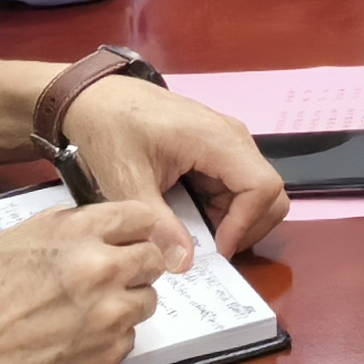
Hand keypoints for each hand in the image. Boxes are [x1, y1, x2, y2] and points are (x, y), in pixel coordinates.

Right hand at [0, 193, 189, 363]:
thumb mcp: (15, 239)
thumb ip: (64, 225)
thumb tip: (94, 222)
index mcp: (79, 236)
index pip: (142, 217)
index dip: (143, 227)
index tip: (142, 236)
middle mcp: (101, 271)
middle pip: (153, 260)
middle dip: (138, 266)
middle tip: (114, 277)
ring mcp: (108, 316)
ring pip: (146, 301)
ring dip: (126, 303)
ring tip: (87, 312)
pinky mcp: (107, 355)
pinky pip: (128, 339)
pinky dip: (110, 339)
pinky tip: (77, 339)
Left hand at [52, 74, 292, 260]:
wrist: (93, 98)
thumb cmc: (110, 131)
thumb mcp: (127, 181)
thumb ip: (158, 224)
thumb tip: (184, 264)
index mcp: (217, 140)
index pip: (263, 187)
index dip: (245, 225)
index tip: (213, 250)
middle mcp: (233, 138)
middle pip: (270, 192)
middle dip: (246, 228)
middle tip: (209, 250)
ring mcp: (228, 143)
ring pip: (256, 193)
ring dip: (234, 222)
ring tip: (195, 238)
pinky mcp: (217, 150)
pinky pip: (236, 186)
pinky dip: (223, 211)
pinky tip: (189, 220)